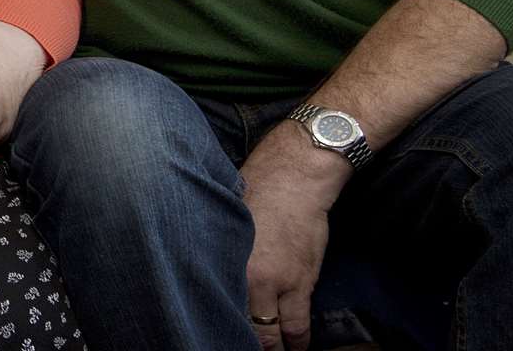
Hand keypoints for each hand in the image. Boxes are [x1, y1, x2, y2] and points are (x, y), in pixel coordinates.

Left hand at [238, 129, 348, 350]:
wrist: (292, 178)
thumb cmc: (253, 193)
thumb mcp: (225, 223)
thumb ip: (221, 254)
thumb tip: (209, 275)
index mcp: (221, 260)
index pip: (216, 305)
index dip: (218, 325)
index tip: (216, 333)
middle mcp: (246, 278)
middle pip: (244, 327)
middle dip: (246, 342)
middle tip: (239, 345)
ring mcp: (277, 284)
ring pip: (274, 334)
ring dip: (275, 348)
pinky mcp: (302, 283)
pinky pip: (299, 324)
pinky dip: (298, 340)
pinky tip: (296, 348)